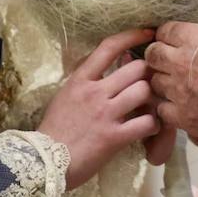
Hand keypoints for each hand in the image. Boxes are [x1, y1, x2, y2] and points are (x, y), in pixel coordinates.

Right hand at [39, 29, 161, 189]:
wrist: (44, 163)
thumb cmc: (54, 129)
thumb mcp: (65, 95)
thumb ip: (86, 80)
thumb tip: (110, 63)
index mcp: (80, 80)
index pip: (109, 47)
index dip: (132, 36)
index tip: (148, 33)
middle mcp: (94, 92)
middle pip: (135, 68)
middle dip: (146, 74)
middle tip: (149, 83)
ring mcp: (105, 114)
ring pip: (143, 91)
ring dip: (151, 98)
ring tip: (149, 106)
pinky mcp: (114, 137)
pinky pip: (146, 123)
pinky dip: (153, 124)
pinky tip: (148, 127)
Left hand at [146, 22, 197, 146]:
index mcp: (194, 39)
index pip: (165, 31)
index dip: (168, 37)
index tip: (173, 41)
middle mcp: (179, 62)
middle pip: (152, 55)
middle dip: (158, 58)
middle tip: (169, 64)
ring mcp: (177, 90)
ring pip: (154, 82)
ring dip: (163, 84)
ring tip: (177, 88)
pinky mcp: (181, 116)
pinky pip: (162, 110)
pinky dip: (168, 109)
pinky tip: (181, 110)